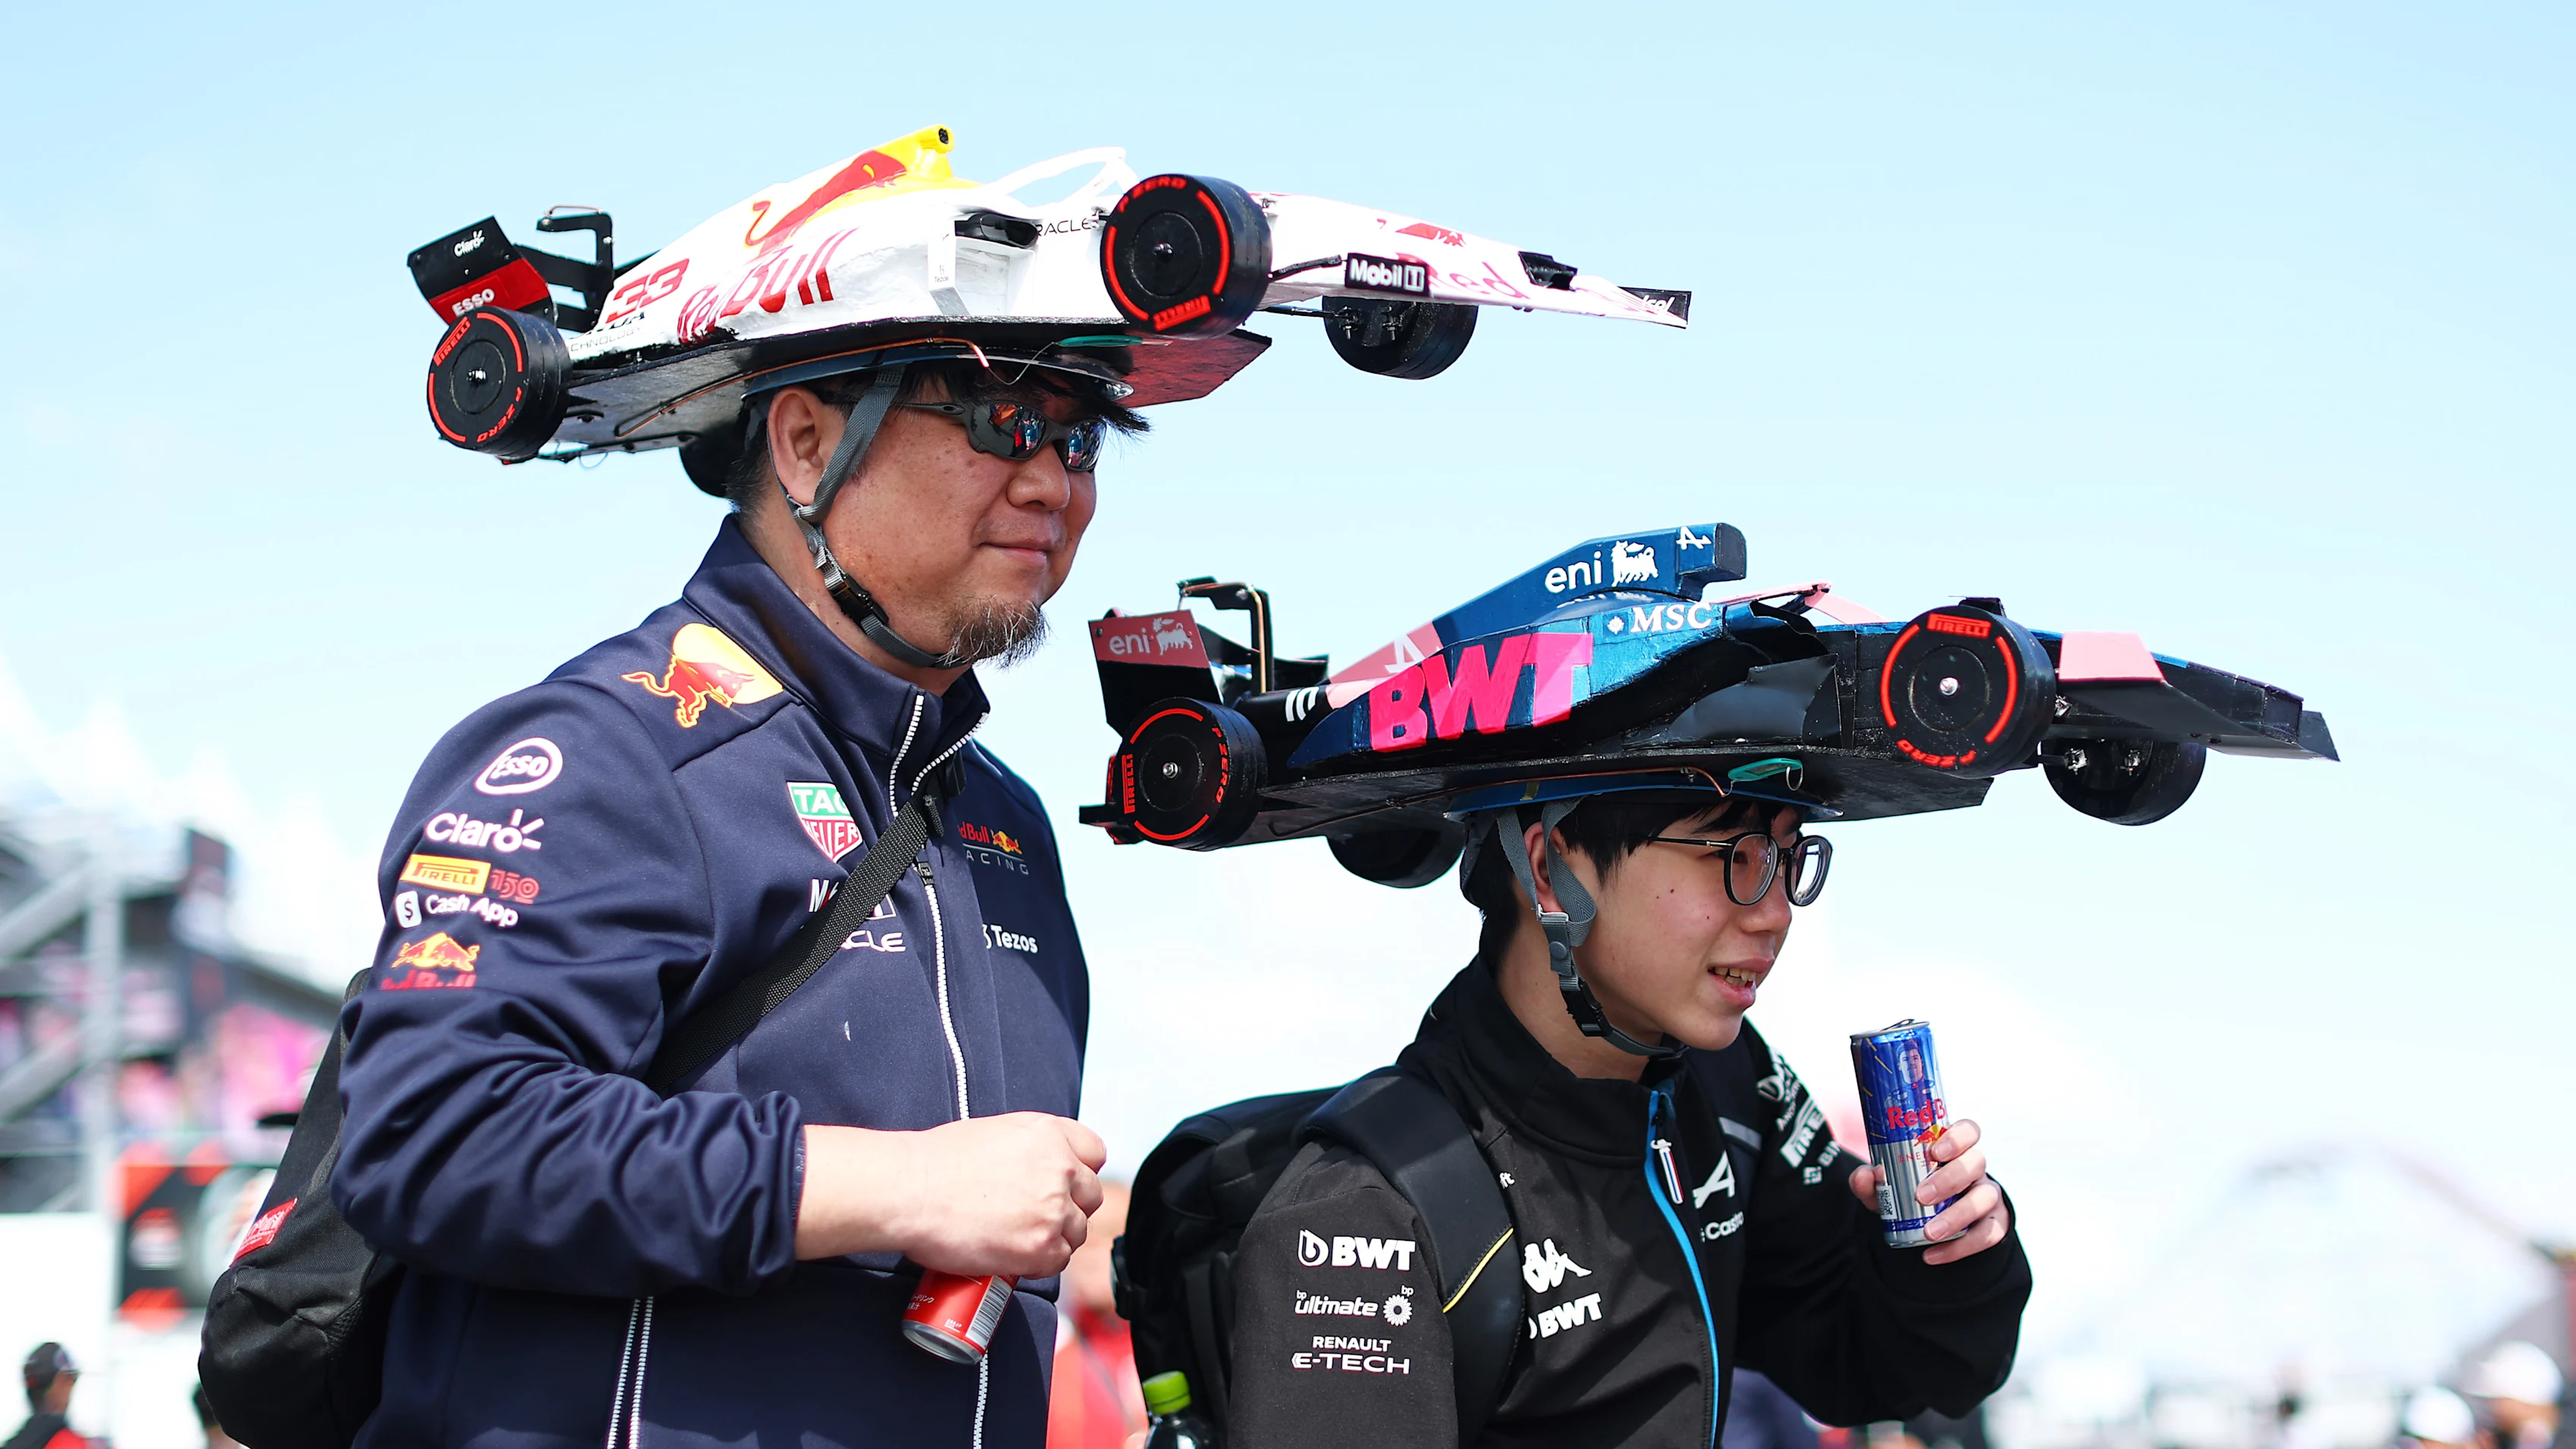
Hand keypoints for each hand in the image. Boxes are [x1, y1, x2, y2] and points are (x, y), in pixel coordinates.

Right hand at [797, 1113, 1107, 1276]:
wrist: (910, 1191)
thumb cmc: (937, 1162)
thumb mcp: (995, 1133)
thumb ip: (1030, 1147)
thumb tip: (1039, 1169)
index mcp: (1049, 1134)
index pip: (1094, 1152)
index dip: (1077, 1171)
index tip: (1062, 1184)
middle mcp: (1060, 1168)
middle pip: (1090, 1196)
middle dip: (1069, 1207)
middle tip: (1036, 1217)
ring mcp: (1054, 1209)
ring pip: (1077, 1231)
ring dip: (1054, 1237)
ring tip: (1019, 1238)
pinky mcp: (1042, 1247)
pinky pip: (1058, 1261)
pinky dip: (1040, 1263)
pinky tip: (1014, 1256)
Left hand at [1844, 1117, 2009, 1264]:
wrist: (1926, 1224)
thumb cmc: (1909, 1192)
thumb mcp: (1888, 1187)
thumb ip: (1872, 1182)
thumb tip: (1865, 1176)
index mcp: (1953, 1148)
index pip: (1968, 1130)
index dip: (1957, 1136)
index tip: (1935, 1151)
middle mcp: (1975, 1168)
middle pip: (1976, 1162)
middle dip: (1949, 1179)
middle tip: (1922, 1197)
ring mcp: (1987, 1194)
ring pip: (1985, 1198)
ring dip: (1957, 1215)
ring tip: (1929, 1233)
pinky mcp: (1994, 1223)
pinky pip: (1987, 1234)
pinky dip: (1960, 1247)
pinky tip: (1933, 1255)